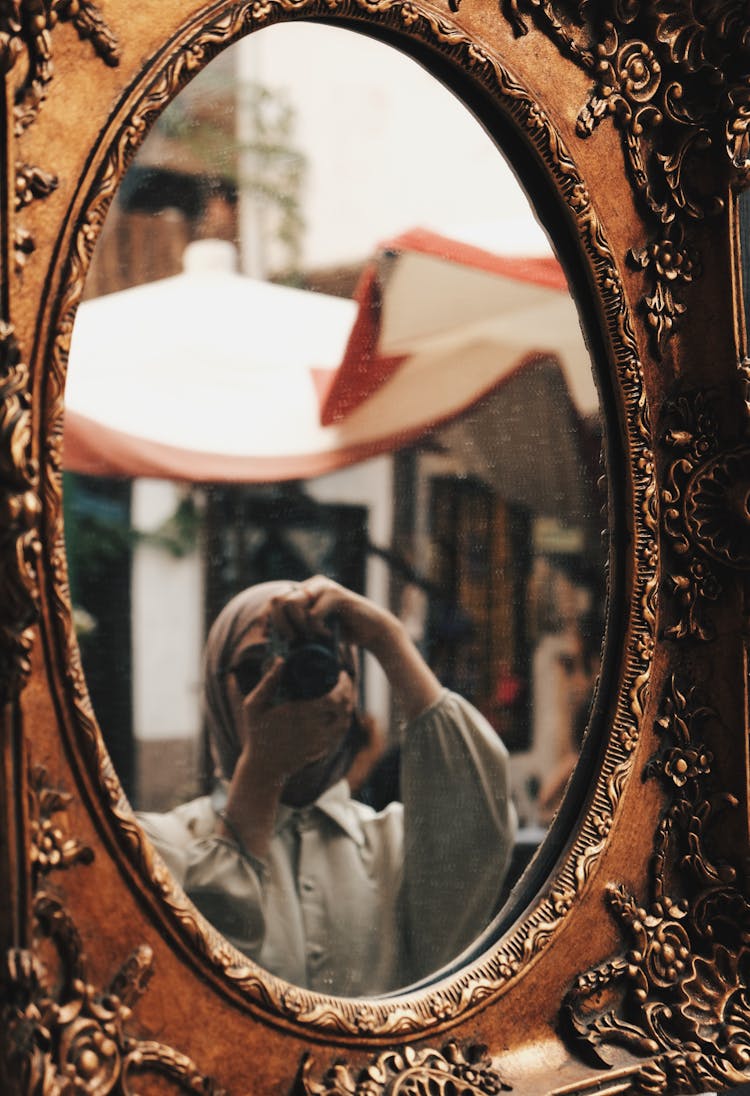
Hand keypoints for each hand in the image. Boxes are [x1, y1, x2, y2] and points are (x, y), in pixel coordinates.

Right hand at [234, 658, 354, 784]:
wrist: (263, 768)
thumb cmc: (256, 734)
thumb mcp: (253, 706)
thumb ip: (267, 683)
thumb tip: (280, 660)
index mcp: (301, 715)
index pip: (334, 698)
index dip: (343, 685)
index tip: (341, 674)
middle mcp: (315, 729)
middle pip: (344, 709)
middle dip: (349, 692)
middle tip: (344, 681)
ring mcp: (320, 742)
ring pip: (346, 722)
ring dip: (349, 707)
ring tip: (344, 694)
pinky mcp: (321, 750)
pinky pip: (340, 734)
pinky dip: (344, 721)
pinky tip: (340, 712)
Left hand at [269, 575, 396, 653]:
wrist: (372, 631)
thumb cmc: (342, 632)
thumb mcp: (313, 628)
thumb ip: (294, 625)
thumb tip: (266, 631)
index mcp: (304, 590)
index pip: (275, 600)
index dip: (270, 619)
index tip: (274, 636)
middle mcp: (311, 584)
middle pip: (278, 599)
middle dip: (282, 624)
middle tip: (295, 639)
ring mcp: (323, 587)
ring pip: (292, 604)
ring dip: (300, 626)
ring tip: (313, 636)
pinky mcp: (335, 594)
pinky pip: (312, 615)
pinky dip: (318, 630)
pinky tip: (328, 634)